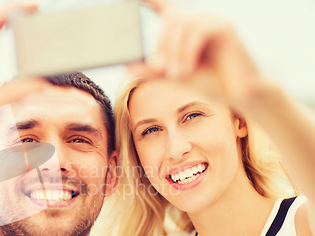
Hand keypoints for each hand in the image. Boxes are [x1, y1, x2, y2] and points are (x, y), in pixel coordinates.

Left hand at [132, 0, 270, 104]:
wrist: (238, 94)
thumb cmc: (209, 82)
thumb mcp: (174, 76)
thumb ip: (152, 70)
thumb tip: (127, 65)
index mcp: (184, 28)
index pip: (162, 5)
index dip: (148, 0)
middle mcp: (198, 19)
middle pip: (170, 19)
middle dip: (162, 44)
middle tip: (162, 70)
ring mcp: (212, 19)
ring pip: (182, 24)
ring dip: (174, 52)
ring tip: (176, 75)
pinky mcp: (224, 26)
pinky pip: (197, 31)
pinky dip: (188, 51)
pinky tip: (188, 69)